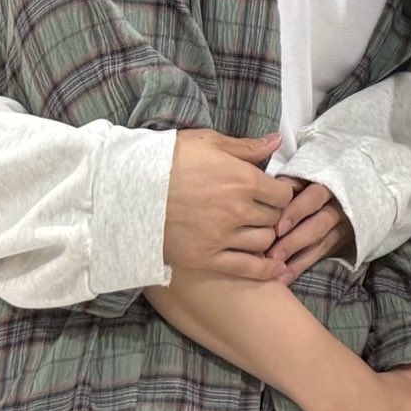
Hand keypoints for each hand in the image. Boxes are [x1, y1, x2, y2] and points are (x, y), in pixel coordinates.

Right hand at [163, 131, 294, 281]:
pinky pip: (245, 268)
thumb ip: (246, 147)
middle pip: (275, 218)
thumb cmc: (166, 160)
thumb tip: (277, 140)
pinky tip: (276, 269)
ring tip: (256, 231)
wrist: (126, 189)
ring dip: (265, 236)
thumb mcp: (207, 142)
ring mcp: (221, 236)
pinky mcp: (204, 257)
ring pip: (264, 242)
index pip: (283, 194)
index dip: (282, 193)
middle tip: (262, 212)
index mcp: (243, 180)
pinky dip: (264, 269)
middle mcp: (238, 210)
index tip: (274, 193)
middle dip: (273, 213)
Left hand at [267, 182, 353, 282]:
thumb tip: (263, 183)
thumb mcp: (301, 174)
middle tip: (273, 254)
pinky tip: (283, 278)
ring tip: (277, 269)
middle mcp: (337, 204)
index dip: (296, 211)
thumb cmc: (306, 181)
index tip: (277, 228)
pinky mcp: (338, 240)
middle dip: (296, 239)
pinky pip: (320, 255)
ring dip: (298, 257)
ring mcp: (340, 223)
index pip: (314, 196)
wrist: (339, 193)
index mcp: (326, 183)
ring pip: (321, 241)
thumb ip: (286, 181)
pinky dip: (300, 267)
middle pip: (320, 222)